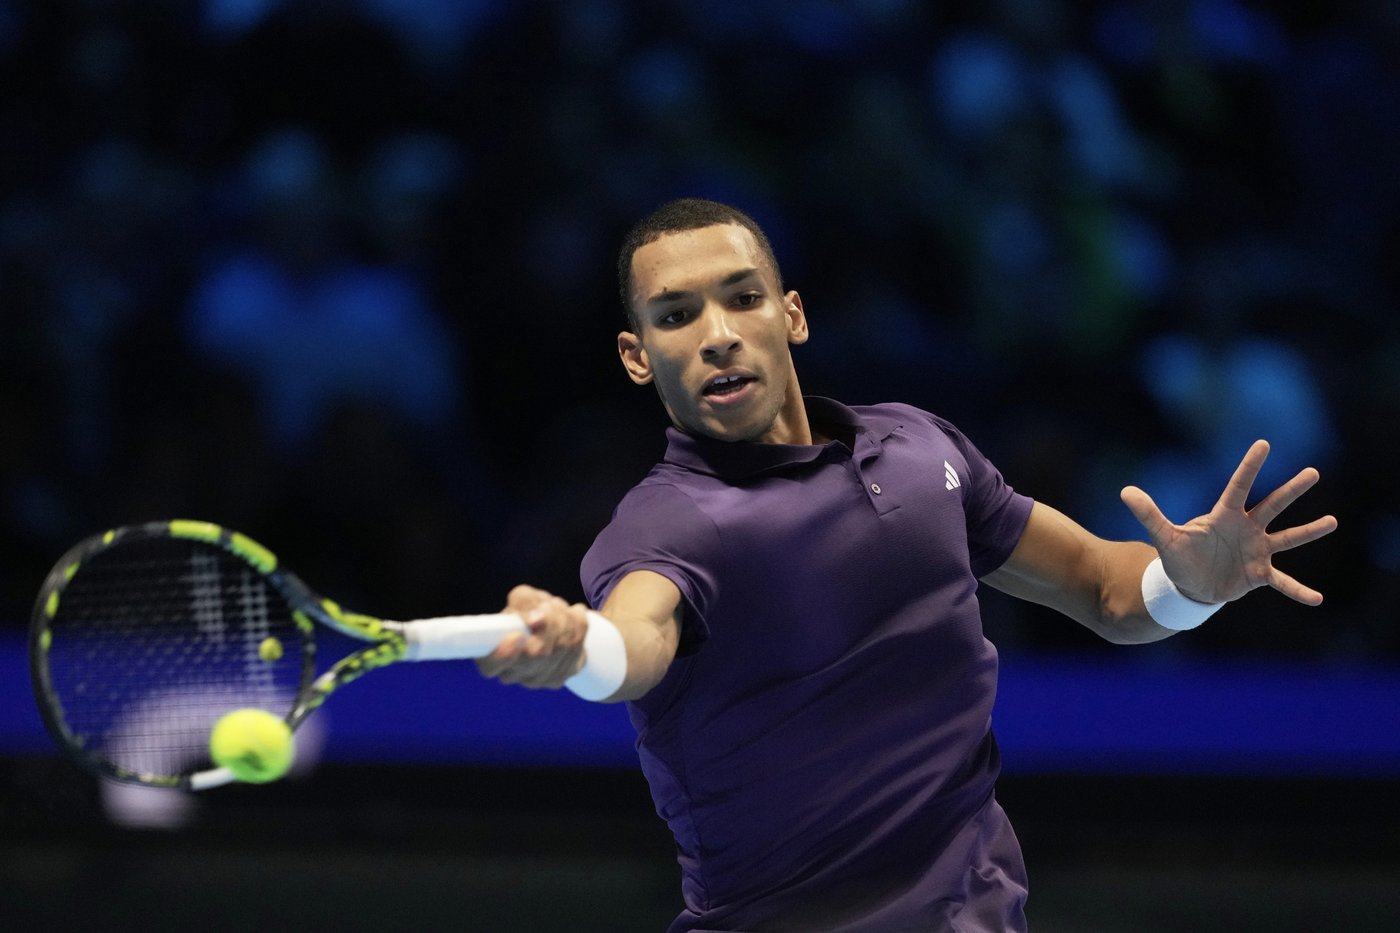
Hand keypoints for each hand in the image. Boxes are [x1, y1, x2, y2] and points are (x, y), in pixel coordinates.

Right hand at [475, 585, 588, 688]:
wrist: (551, 623)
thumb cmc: (529, 610)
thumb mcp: (522, 598)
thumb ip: (523, 602)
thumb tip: (536, 619)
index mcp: (491, 656)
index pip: (492, 664)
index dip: (506, 653)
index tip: (517, 635)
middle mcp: (512, 674)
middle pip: (538, 653)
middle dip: (550, 621)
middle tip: (548, 604)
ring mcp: (537, 680)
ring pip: (562, 648)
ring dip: (564, 619)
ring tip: (558, 606)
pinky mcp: (560, 678)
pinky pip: (578, 649)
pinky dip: (579, 626)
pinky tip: (573, 616)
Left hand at [1119, 440, 1337, 605]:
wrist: (1189, 585)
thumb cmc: (1180, 556)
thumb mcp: (1164, 536)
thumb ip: (1149, 515)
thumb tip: (1124, 491)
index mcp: (1224, 515)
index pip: (1239, 487)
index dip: (1249, 466)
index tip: (1264, 443)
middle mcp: (1246, 529)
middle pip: (1272, 505)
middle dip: (1291, 489)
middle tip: (1313, 472)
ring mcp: (1256, 551)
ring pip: (1287, 538)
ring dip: (1308, 531)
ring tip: (1332, 521)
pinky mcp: (1259, 574)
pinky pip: (1283, 583)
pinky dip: (1298, 591)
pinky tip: (1317, 598)